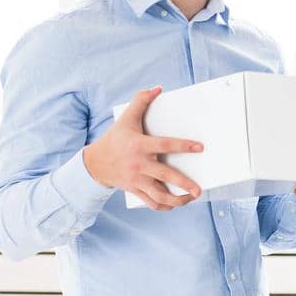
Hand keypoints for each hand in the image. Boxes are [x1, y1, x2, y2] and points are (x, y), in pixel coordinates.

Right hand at [82, 86, 202, 210]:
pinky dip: (165, 206)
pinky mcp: (135, 191)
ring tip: (191, 198)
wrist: (95, 163)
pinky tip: (176, 204)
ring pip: (159, 196)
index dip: (183, 146)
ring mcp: (137, 180)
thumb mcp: (125, 118)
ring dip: (177, 200)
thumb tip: (157, 89)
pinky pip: (151, 203)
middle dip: (183, 184)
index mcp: (139, 145)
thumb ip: (140, 101)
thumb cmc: (115, 139)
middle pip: (165, 176)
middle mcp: (139, 165)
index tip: (200, 148)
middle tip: (199, 189)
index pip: (164, 145)